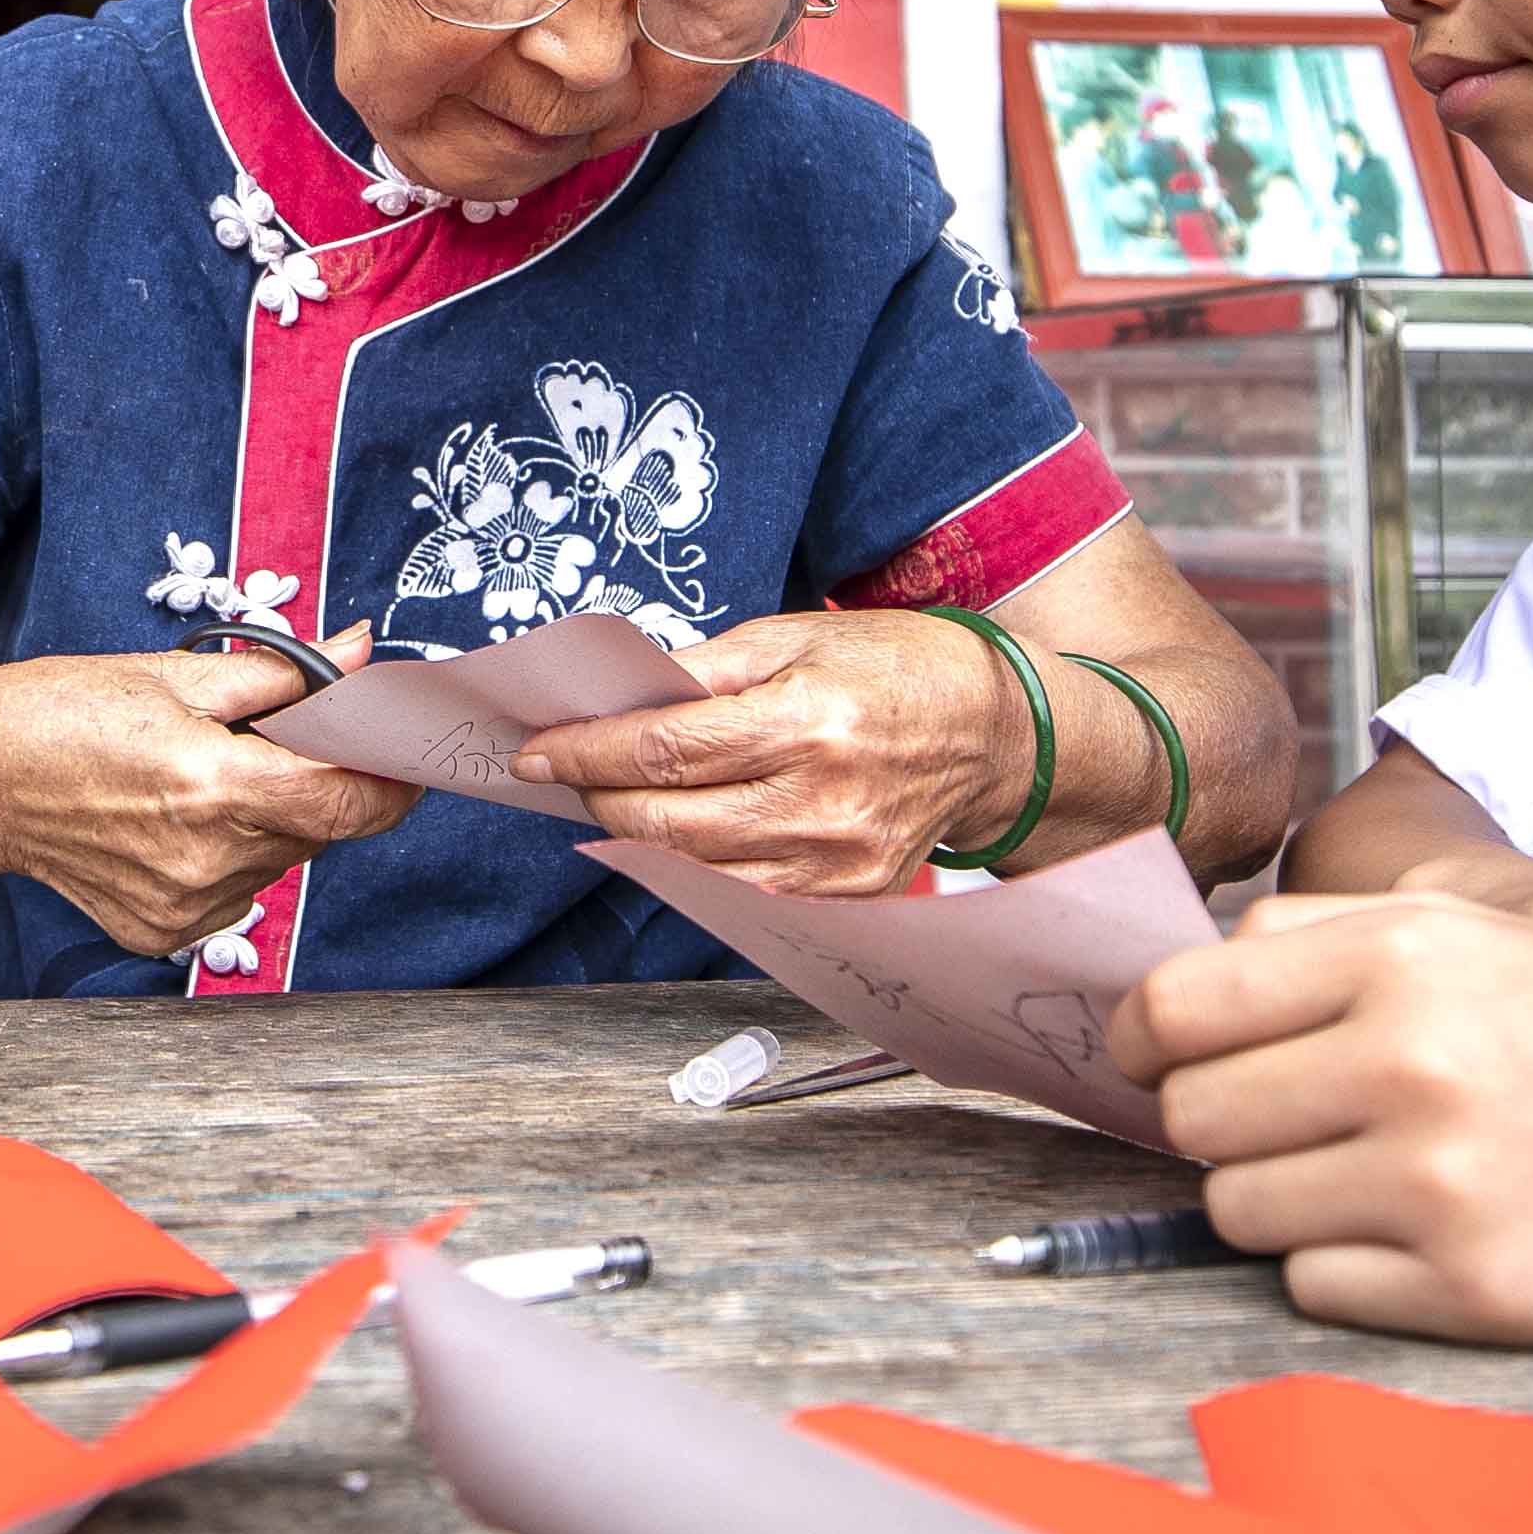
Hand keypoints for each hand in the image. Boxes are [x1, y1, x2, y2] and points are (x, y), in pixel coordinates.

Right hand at [0, 639, 421, 965]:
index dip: (392, 775)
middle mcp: (206, 860)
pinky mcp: (164, 932)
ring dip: (272, 817)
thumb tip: (361, 653)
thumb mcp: (176, 675)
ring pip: (281, 859)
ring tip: (202, 776)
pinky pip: (237, 888)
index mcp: (215, 786)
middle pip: (319, 827)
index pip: (350, 800)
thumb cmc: (62, 713)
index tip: (404, 749)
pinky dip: (229, 851)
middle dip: (316, 780)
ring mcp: (185, 906)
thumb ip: (284, 675)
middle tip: (273, 738)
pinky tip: (175, 819)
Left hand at [504, 607, 1027, 897]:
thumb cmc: (897, 668)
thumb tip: (618, 697)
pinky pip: (738, 890)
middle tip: (566, 767)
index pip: (666, 750)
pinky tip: (673, 827)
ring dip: (636, 829)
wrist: (997, 736)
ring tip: (614, 791)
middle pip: (668, 818)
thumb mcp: (799, 636)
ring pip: (693, 864)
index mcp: (809, 722)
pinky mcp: (844, 898)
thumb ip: (705, 671)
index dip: (588, 753)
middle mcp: (823, 804)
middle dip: (599, 793)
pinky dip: (690, 861)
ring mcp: (836, 863)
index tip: (535, 750)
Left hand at [1104, 892, 1532, 1341]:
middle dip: (1227, 1128)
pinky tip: (1425, 1237)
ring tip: (1377, 1180)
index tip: (1157, 1063)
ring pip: (1238, 1211)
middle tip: (1301, 1128)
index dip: (1144, 1043)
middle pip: (1193, 1118)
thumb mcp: (1482, 935)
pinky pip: (1311, 1287)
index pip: (1173, 1006)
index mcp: (1401, 956)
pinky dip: (1347, 1269)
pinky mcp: (1463, 1290)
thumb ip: (1322, 945)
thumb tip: (1175, 996)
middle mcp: (1407, 1061)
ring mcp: (1434, 1182)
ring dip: (1284, 1203)